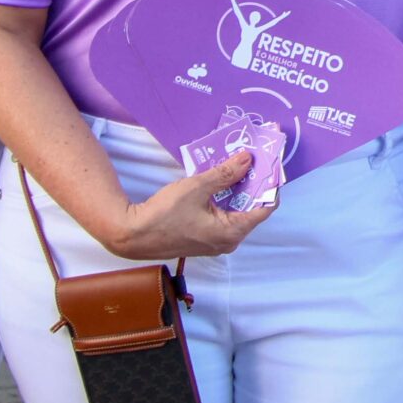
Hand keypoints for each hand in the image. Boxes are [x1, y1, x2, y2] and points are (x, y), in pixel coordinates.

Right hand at [109, 153, 274, 258]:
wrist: (133, 235)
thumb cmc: (163, 215)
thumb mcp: (196, 188)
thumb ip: (225, 174)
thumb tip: (247, 159)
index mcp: (231, 232)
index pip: (264, 208)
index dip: (270, 184)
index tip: (270, 164)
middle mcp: (229, 241)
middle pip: (252, 209)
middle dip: (253, 184)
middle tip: (253, 160)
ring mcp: (217, 242)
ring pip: (237, 212)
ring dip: (238, 190)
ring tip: (238, 165)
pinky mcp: (205, 238)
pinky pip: (224, 216)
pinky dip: (226, 199)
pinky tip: (221, 181)